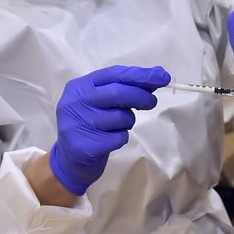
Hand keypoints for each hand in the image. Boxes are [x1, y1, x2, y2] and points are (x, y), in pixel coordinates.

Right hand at [49, 65, 169, 195]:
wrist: (71, 160)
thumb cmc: (92, 125)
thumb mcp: (104, 102)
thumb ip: (126, 87)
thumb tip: (158, 75)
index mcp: (80, 86)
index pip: (114, 74)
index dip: (140, 74)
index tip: (162, 77)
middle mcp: (75, 102)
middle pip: (117, 93)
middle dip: (140, 96)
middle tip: (151, 102)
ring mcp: (77, 124)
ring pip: (120, 117)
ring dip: (129, 121)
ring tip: (118, 126)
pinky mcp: (85, 145)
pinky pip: (118, 137)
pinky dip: (121, 138)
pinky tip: (110, 139)